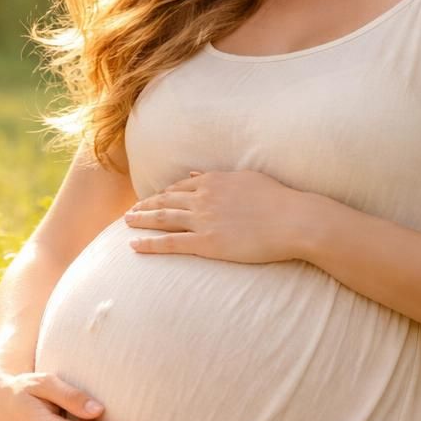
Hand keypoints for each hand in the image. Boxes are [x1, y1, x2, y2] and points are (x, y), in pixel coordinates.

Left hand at [122, 169, 315, 263]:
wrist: (293, 220)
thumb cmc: (278, 200)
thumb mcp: (246, 178)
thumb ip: (218, 176)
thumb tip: (195, 175)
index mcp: (213, 182)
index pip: (179, 188)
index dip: (162, 195)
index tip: (151, 200)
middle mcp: (202, 198)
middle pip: (164, 202)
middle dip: (144, 206)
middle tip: (129, 212)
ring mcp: (202, 220)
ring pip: (161, 219)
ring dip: (140, 221)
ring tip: (126, 223)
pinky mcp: (207, 242)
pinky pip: (170, 243)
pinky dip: (149, 244)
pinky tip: (134, 245)